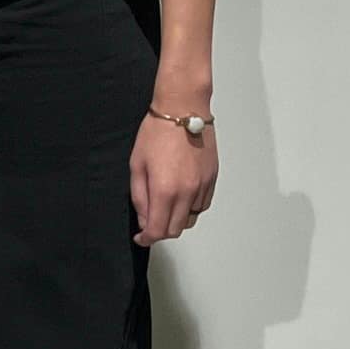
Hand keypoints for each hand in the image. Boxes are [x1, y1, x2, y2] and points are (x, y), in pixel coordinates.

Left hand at [128, 110, 217, 244]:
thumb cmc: (157, 132)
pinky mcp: (212, 179)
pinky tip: (181, 197)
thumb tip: (144, 219)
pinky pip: (202, 205)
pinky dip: (191, 209)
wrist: (184, 109)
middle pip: (176, 230)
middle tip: (150, 223)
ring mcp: (202, 186)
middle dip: (161, 232)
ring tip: (166, 207)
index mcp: (164, 190)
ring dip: (177, 220)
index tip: (141, 238)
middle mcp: (187, 193)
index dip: (147, 239)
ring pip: (191, 220)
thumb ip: (139, 196)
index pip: (157, 230)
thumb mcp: (137, 165)